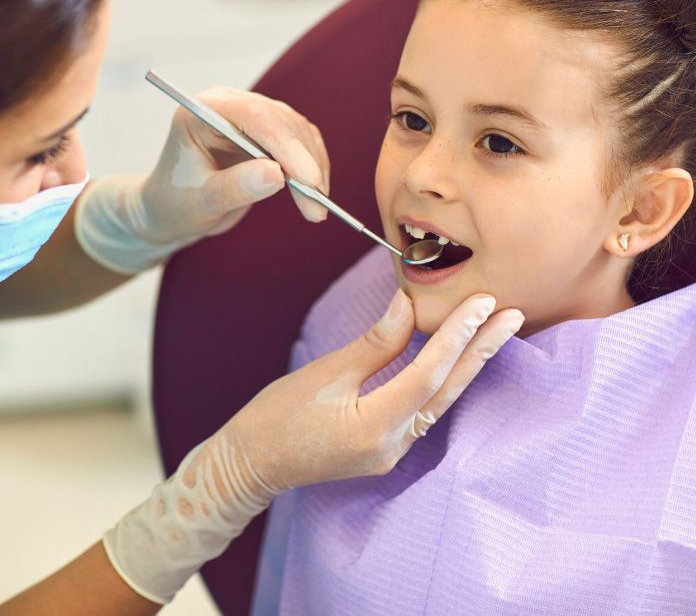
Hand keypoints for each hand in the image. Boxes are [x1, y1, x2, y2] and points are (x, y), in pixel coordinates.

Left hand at [74, 87, 329, 273]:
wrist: (171, 210)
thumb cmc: (175, 204)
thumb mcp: (200, 203)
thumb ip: (235, 187)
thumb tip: (277, 175)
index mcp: (201, 111)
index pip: (253, 116)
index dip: (286, 146)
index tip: (308, 181)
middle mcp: (227, 104)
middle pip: (280, 122)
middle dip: (303, 164)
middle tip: (316, 208)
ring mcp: (249, 115)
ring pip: (297, 131)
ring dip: (313, 168)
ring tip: (316, 210)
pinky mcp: (266, 132)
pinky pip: (301, 142)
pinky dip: (312, 167)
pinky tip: (315, 195)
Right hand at [103, 290, 524, 602]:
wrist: (250, 463)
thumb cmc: (277, 415)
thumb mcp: (325, 373)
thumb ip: (375, 343)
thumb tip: (409, 305)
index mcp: (375, 425)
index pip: (430, 372)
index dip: (458, 334)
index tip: (482, 301)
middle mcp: (393, 446)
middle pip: (448, 391)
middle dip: (482, 350)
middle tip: (513, 314)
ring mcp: (391, 454)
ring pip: (441, 403)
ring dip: (468, 366)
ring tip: (494, 332)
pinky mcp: (385, 452)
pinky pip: (423, 412)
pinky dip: (441, 383)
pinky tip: (454, 360)